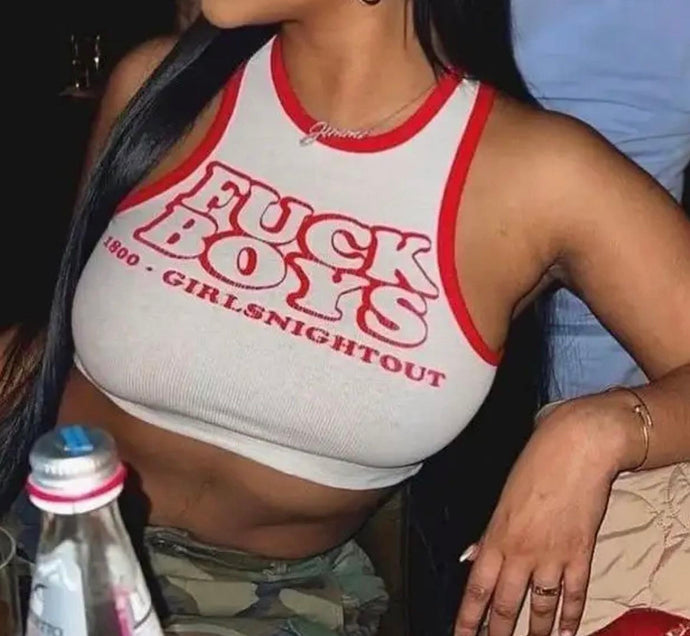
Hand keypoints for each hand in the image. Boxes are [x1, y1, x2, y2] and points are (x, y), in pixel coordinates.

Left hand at [454, 397, 632, 635]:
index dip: (468, 618)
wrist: (574, 449)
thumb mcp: (501, 499)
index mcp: (496, 537)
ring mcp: (552, 556)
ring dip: (536, 631)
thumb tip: (470, 557)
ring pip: (541, 607)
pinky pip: (575, 594)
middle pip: (506, 605)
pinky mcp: (580, 553)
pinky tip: (569, 633)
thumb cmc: (532, 466)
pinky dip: (572, 617)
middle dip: (498, 632)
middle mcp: (521, 553)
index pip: (477, 588)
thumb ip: (487, 534)